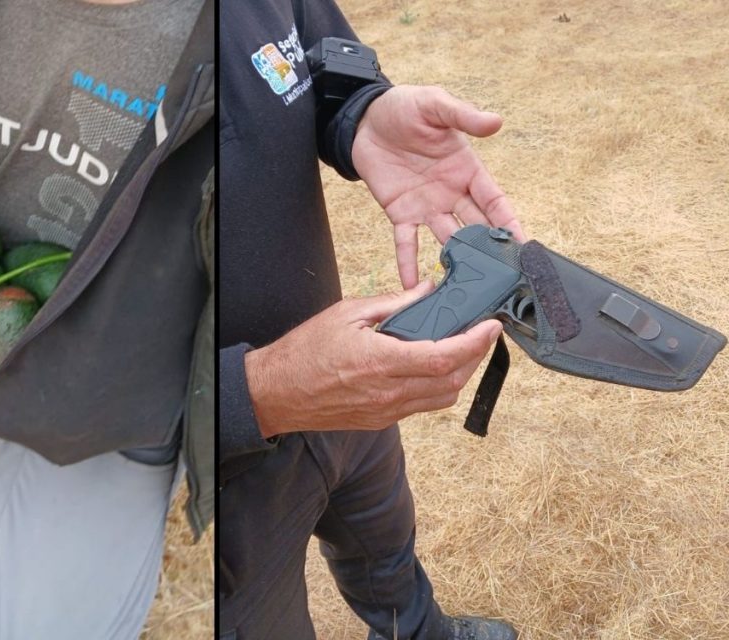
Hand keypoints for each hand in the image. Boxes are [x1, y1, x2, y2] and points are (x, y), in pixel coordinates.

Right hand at [244, 281, 502, 437]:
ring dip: (461, 373)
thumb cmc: (304, 351)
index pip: (443, 357)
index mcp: (378, 361)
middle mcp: (386, 393)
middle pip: (452, 380)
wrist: (276, 393)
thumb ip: (392, 304)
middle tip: (483, 333)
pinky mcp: (381, 421)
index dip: (475, 343)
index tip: (491, 326)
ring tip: (464, 348)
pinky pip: (422, 405)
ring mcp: (385, 411)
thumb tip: (427, 290)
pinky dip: (438, 385)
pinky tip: (433, 365)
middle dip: (476, 356)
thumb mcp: (346, 313)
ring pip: (442, 397)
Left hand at [352, 85, 524, 288]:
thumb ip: (463, 115)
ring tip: (465, 286)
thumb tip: (496, 122)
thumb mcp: (435, 105)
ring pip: (447, 239)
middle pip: (476, 227)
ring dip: (455, 261)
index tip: (525, 245)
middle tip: (501, 276)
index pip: (495, 201)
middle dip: (489, 250)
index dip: (509, 222)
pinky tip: (413, 286)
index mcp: (467, 169)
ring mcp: (427, 206)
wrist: (366, 119)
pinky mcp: (400, 213)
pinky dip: (408, 263)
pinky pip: (406, 243)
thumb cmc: (405, 107)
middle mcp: (451, 192)